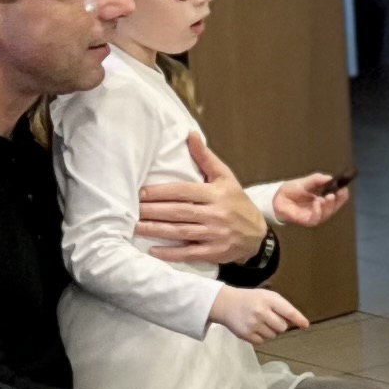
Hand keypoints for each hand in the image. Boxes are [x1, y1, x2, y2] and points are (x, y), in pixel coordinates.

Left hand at [137, 135, 266, 262]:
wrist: (257, 234)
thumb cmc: (237, 202)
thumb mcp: (225, 177)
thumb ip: (205, 158)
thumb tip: (190, 135)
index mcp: (216, 193)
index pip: (183, 191)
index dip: (161, 192)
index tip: (141, 193)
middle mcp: (215, 214)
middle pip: (178, 212)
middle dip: (153, 211)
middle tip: (131, 210)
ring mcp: (215, 235)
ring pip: (180, 232)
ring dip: (156, 230)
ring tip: (136, 227)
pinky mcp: (214, 252)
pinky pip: (189, 253)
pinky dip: (171, 254)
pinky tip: (153, 250)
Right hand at [208, 283, 309, 344]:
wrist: (226, 303)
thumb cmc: (251, 299)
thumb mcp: (266, 296)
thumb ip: (282, 307)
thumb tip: (299, 322)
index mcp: (268, 299)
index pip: (288, 311)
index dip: (298, 319)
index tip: (305, 325)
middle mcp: (261, 312)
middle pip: (282, 327)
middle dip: (279, 325)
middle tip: (269, 318)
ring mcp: (253, 324)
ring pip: (273, 336)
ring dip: (269, 331)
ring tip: (259, 322)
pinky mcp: (246, 334)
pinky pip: (262, 341)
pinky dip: (260, 337)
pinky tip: (253, 328)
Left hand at [270, 171, 351, 229]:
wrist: (276, 197)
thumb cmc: (291, 190)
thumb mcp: (306, 181)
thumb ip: (318, 179)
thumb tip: (330, 177)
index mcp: (321, 199)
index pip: (335, 199)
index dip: (341, 195)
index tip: (344, 188)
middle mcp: (320, 209)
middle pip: (333, 208)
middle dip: (338, 201)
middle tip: (338, 193)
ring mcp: (313, 215)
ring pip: (326, 214)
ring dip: (329, 206)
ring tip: (328, 197)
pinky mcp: (306, 221)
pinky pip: (315, 218)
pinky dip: (318, 211)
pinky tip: (317, 203)